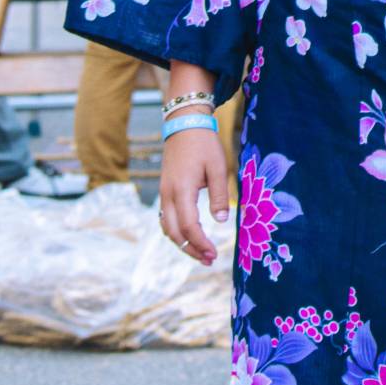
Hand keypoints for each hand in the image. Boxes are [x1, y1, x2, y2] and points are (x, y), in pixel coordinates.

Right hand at [159, 128, 228, 266]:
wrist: (184, 125)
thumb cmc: (204, 144)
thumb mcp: (217, 166)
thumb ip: (219, 194)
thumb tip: (221, 221)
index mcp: (182, 190)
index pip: (189, 226)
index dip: (201, 243)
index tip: (214, 254)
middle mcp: (168, 195)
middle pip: (175, 233)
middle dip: (191, 250)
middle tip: (209, 260)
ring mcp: (163, 194)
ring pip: (168, 228)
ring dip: (183, 243)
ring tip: (200, 253)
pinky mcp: (165, 191)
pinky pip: (166, 219)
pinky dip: (176, 232)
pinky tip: (190, 236)